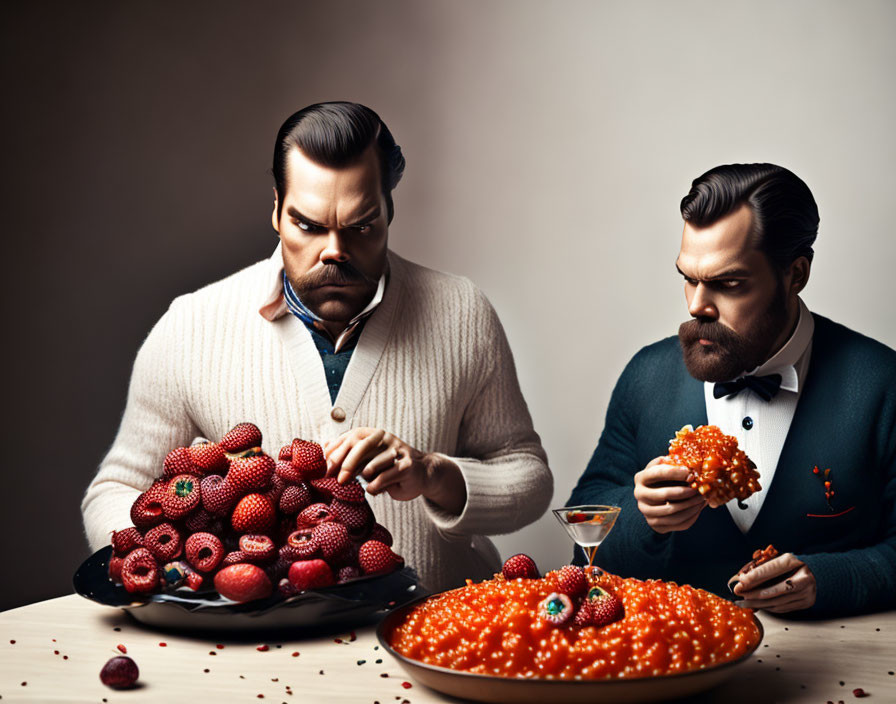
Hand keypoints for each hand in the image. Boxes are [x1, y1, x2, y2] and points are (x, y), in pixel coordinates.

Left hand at [323, 428, 465, 513]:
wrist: (422, 473)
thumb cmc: (389, 467)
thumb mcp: (368, 458)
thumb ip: (349, 454)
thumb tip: (323, 448)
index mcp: (374, 434)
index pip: (351, 438)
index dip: (336, 453)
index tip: (325, 469)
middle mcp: (386, 438)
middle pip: (361, 446)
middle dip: (346, 464)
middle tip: (338, 480)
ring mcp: (398, 451)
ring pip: (372, 465)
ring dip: (364, 477)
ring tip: (365, 482)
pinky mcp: (407, 466)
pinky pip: (384, 478)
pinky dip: (375, 487)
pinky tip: (374, 489)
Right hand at [634, 456, 705, 533]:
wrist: (654, 500)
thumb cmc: (662, 479)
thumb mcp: (663, 467)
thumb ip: (672, 463)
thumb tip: (686, 462)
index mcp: (641, 477)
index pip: (657, 473)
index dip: (675, 473)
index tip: (690, 473)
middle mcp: (639, 494)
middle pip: (663, 495)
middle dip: (684, 492)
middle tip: (698, 489)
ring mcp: (645, 511)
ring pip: (671, 511)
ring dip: (690, 505)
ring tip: (702, 499)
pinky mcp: (654, 523)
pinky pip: (676, 523)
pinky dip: (691, 516)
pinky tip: (698, 508)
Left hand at [730, 553, 816, 612]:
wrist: (819, 573)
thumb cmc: (794, 565)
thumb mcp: (780, 559)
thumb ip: (763, 567)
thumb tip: (743, 578)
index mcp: (793, 562)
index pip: (770, 571)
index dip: (753, 578)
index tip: (739, 583)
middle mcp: (802, 578)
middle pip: (772, 590)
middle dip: (752, 594)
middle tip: (739, 594)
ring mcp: (806, 592)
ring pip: (776, 602)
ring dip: (757, 603)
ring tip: (743, 602)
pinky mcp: (806, 603)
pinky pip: (782, 608)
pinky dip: (767, 607)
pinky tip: (757, 605)